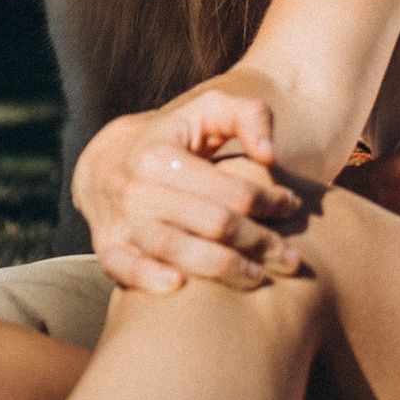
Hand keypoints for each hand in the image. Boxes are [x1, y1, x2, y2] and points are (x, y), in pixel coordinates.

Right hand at [74, 86, 310, 295]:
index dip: (270, 202)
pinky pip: (124, 269)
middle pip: (212, 223)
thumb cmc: (174, 138)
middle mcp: (137, 189)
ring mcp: (120, 221)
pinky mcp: (106, 248)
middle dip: (259, 242)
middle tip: (291, 258)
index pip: (232, 190)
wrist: (105, 164)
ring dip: (222, 268)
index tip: (293, 207)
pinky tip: (181, 287)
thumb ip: (250, 116)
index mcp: (161, 155)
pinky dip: (149, 279)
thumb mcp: (209, 111)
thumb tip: (270, 157)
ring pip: (175, 249)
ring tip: (259, 278)